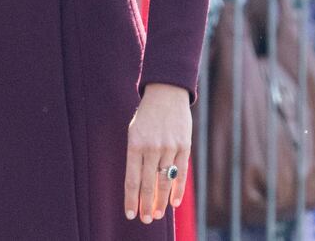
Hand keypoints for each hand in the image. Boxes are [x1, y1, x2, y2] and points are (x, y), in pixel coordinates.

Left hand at [124, 83, 191, 222]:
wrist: (166, 94)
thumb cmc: (146, 116)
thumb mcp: (134, 132)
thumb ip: (136, 156)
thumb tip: (138, 184)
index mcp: (134, 144)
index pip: (132, 179)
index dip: (131, 198)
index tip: (130, 214)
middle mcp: (151, 148)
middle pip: (148, 184)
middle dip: (146, 205)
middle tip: (145, 220)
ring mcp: (169, 147)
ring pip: (164, 181)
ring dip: (161, 201)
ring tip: (157, 215)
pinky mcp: (184, 146)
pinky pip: (180, 173)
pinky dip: (177, 190)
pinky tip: (173, 203)